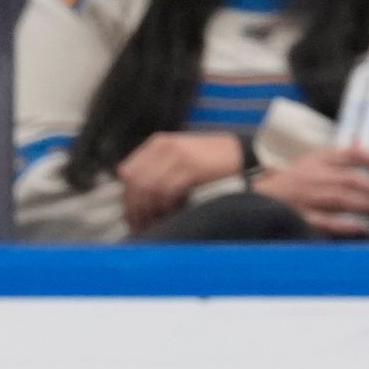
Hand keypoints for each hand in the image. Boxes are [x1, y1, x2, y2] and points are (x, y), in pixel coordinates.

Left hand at [116, 129, 244, 228]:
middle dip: (135, 207)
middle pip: (135, 181)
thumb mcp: (179, 160)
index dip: (127, 196)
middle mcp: (163, 147)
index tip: (131, 215)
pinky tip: (170, 214)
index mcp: (157, 144)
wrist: (241, 156)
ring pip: (148, 188)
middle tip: (140, 225)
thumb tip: (136, 198)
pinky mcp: (190, 167)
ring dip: (149, 210)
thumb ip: (157, 171)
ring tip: (154, 223)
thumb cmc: (210, 162)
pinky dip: (165, 206)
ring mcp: (177, 155)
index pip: (127, 171)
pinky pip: (167, 190)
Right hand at [258, 143, 368, 235]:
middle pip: (349, 179)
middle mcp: (315, 176)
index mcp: (319, 159)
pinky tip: (362, 227)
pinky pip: (326, 222)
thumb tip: (360, 141)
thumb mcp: (313, 159)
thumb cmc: (294, 178)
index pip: (350, 154)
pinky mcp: (303, 217)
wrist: (264, 195)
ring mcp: (308, 197)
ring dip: (364, 204)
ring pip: (340, 199)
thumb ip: (337, 154)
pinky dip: (345, 225)